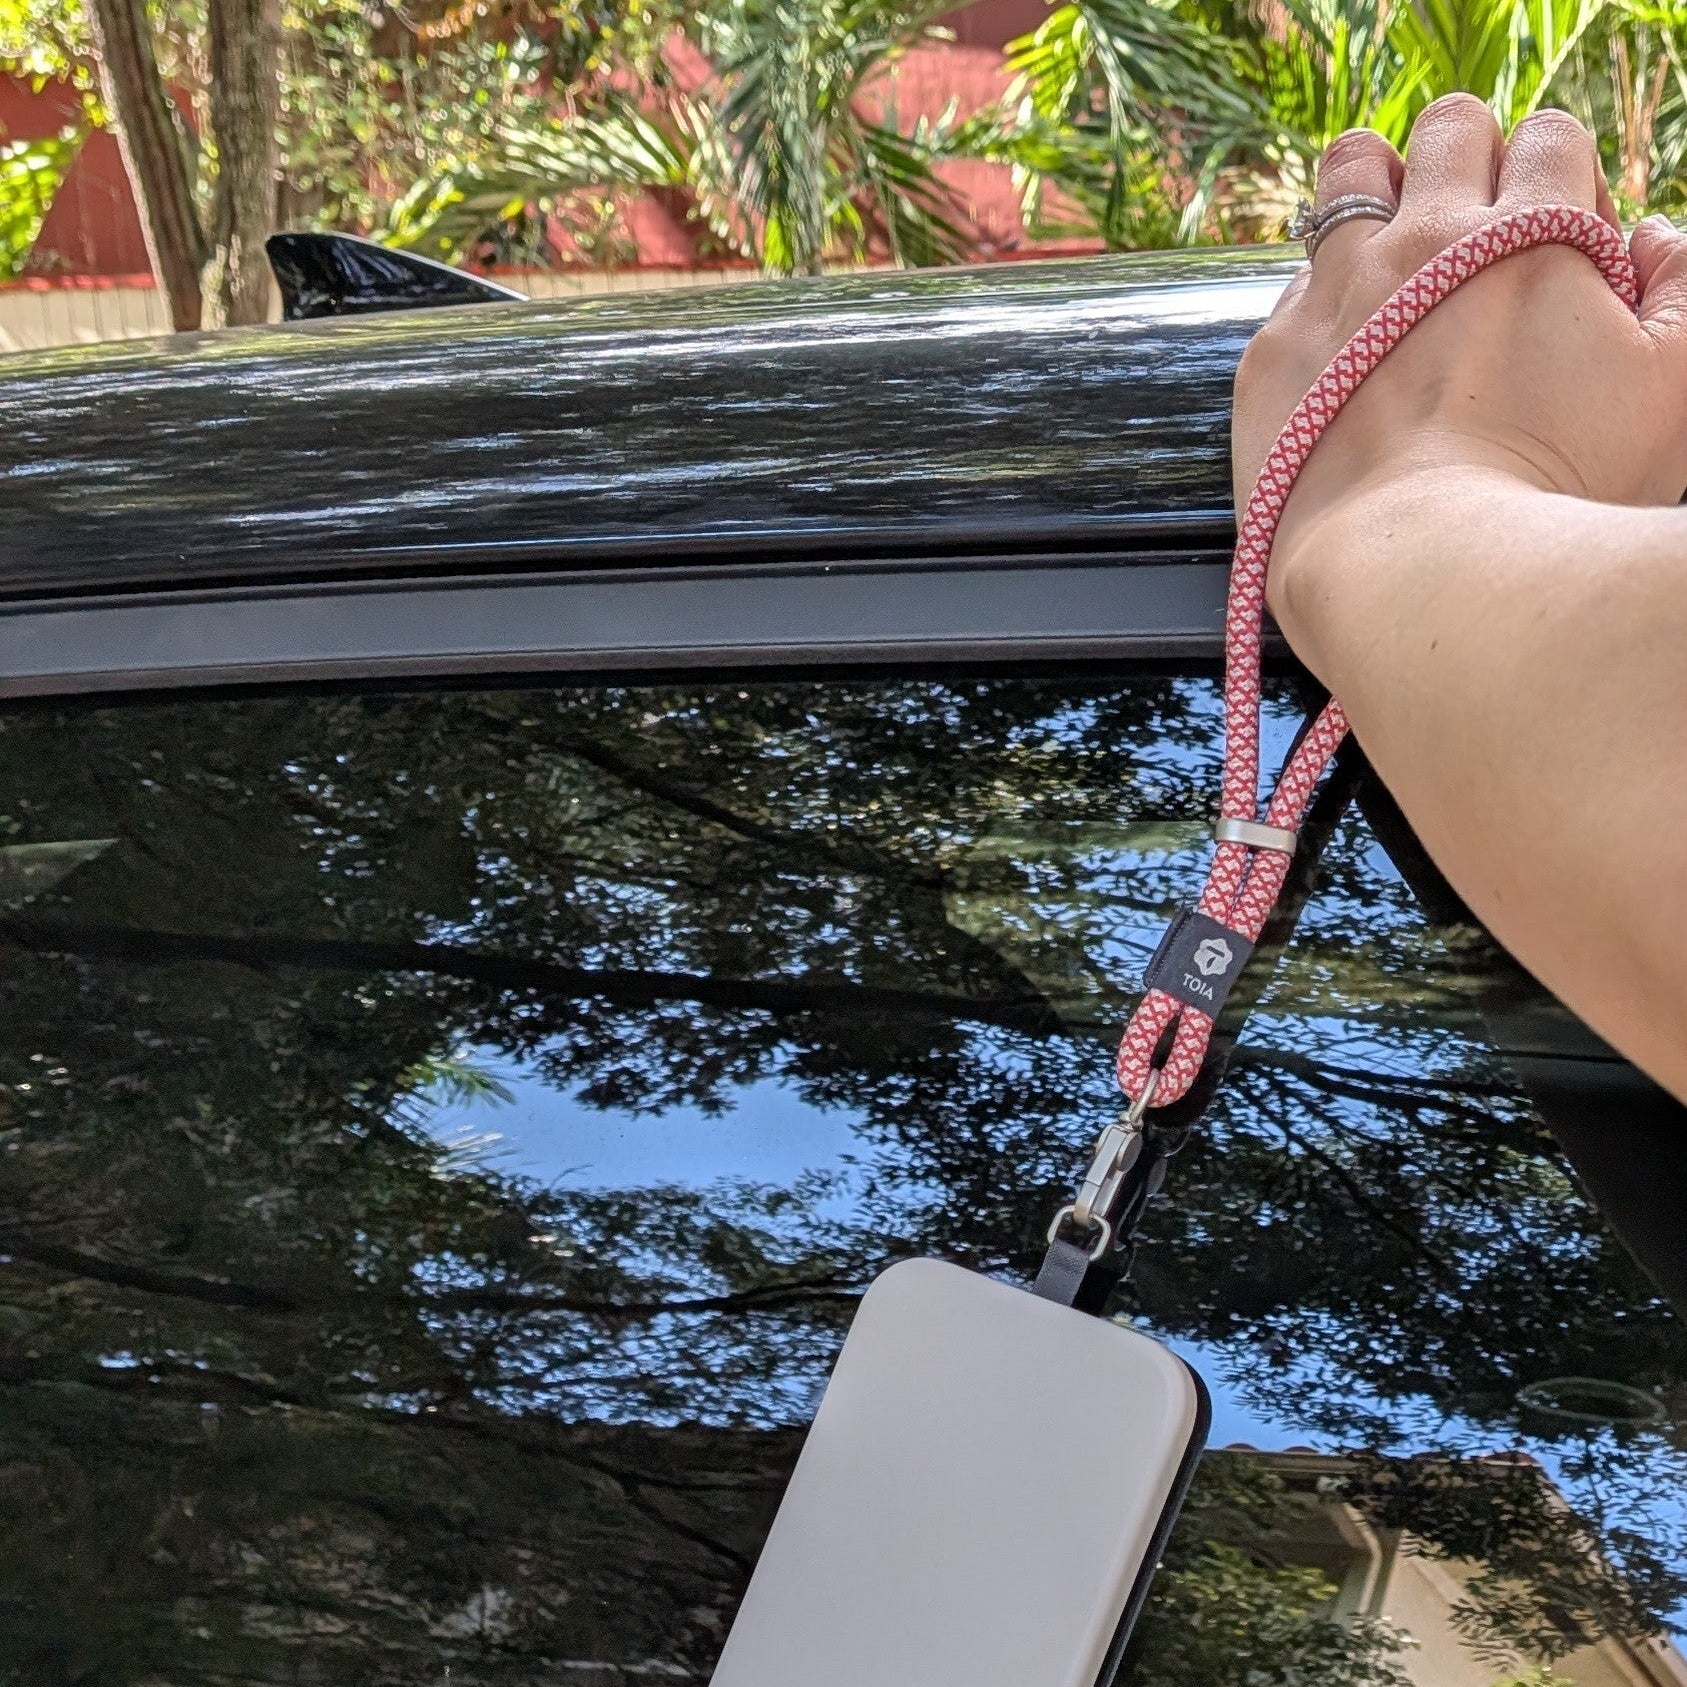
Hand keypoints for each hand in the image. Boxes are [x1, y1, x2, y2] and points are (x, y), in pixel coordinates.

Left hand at [1233, 95, 1686, 636]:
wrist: (1421, 574)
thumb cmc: (1556, 497)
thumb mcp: (1670, 393)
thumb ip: (1681, 292)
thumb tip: (1651, 239)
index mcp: (1533, 233)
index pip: (1548, 137)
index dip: (1558, 184)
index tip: (1556, 246)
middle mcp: (1426, 240)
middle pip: (1448, 128)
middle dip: (1469, 162)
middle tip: (1475, 235)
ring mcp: (1337, 291)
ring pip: (1349, 171)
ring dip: (1378, 190)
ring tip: (1396, 249)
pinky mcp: (1272, 354)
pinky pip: (1293, 285)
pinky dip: (1325, 299)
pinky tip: (1347, 351)